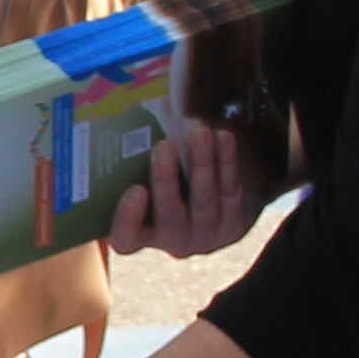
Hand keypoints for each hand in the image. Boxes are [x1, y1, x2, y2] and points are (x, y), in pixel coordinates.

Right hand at [105, 123, 263, 259]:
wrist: (207, 201)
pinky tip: (222, 136)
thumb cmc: (161, 178)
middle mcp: (170, 242)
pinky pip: (230, 191)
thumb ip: (130, 152)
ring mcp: (204, 236)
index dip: (128, 218)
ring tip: (198, 131)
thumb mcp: (139, 170)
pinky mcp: (233, 224)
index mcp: (137, 235)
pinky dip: (227, 162)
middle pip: (169, 218)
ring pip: (204, 202)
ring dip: (202, 164)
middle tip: (164, 145)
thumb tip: (126, 115)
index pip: (125, 239)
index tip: (135, 189)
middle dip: (167, 181)